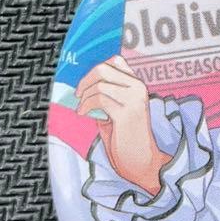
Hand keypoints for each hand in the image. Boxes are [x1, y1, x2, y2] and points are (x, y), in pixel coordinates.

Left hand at [75, 55, 169, 195]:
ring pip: (99, 85)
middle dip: (85, 81)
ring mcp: (134, 100)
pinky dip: (86, 106)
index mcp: (138, 84)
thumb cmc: (126, 136)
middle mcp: (139, 88)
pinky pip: (99, 100)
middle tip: (78, 95)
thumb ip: (106, 93)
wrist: (141, 159)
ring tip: (83, 109)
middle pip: (104, 69)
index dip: (94, 70)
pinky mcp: (127, 113)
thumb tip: (83, 81)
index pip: (115, 61)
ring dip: (84, 97)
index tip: (84, 85)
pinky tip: (84, 114)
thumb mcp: (115, 108)